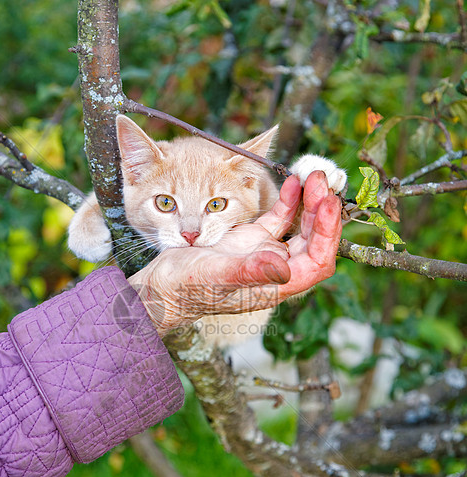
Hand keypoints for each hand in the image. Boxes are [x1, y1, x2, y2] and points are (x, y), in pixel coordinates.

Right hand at [127, 171, 341, 334]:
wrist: (163, 285)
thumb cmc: (186, 288)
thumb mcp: (216, 276)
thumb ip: (250, 271)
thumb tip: (282, 265)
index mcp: (274, 285)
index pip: (317, 262)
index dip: (327, 234)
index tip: (326, 204)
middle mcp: (276, 270)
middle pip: (314, 241)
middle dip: (321, 211)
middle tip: (319, 179)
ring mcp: (265, 253)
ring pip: (299, 228)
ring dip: (309, 203)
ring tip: (310, 175)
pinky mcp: (252, 240)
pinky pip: (278, 219)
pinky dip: (288, 201)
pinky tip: (292, 182)